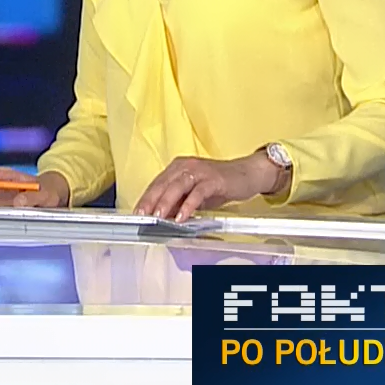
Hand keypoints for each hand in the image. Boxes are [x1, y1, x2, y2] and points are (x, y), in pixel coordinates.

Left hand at [136, 153, 282, 221]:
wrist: (247, 174)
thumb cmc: (218, 184)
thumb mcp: (193, 195)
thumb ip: (178, 202)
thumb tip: (161, 216)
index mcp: (177, 168)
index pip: (156, 184)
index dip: (145, 198)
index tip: (137, 213)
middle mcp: (185, 166)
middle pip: (163, 184)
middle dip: (150, 201)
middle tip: (142, 216)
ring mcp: (199, 171)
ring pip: (177, 186)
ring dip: (166, 203)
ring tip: (158, 217)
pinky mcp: (213, 179)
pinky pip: (198, 193)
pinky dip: (188, 205)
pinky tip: (182, 217)